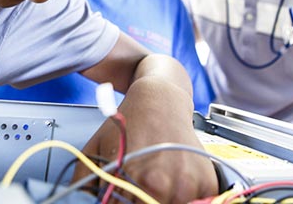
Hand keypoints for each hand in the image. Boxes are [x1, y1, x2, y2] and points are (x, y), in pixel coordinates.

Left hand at [72, 79, 217, 202]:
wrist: (160, 99)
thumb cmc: (128, 122)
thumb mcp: (95, 151)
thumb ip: (85, 184)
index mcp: (138, 180)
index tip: (119, 197)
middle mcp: (167, 185)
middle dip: (139, 202)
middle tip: (136, 187)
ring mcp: (190, 185)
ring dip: (162, 201)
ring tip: (154, 183)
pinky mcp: (208, 182)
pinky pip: (198, 203)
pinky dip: (185, 198)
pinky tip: (173, 181)